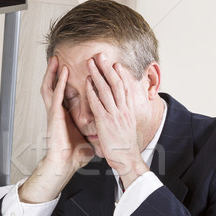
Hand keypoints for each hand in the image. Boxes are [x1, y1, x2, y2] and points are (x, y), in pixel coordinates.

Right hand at [18, 57, 93, 203]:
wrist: (65, 163)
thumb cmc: (74, 155)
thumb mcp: (86, 139)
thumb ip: (91, 133)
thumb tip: (100, 136)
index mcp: (65, 116)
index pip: (63, 94)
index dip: (64, 82)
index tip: (69, 71)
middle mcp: (58, 112)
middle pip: (54, 87)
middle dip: (55, 73)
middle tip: (58, 59)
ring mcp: (55, 113)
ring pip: (50, 87)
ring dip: (53, 73)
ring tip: (56, 60)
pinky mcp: (55, 115)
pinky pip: (57, 95)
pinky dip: (59, 82)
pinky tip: (62, 72)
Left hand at [86, 54, 147, 186]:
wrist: (127, 159)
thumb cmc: (125, 147)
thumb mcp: (127, 128)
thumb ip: (123, 117)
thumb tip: (122, 112)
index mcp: (128, 111)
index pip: (125, 88)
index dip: (120, 75)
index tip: (115, 64)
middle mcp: (123, 110)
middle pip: (116, 83)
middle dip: (108, 68)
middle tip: (101, 56)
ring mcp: (114, 115)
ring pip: (106, 90)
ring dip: (98, 74)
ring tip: (91, 63)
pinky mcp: (105, 121)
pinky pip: (98, 103)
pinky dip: (92, 91)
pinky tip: (87, 82)